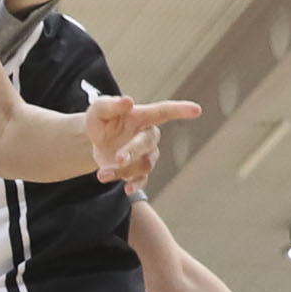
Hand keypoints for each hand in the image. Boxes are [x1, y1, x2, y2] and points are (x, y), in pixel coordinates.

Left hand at [81, 91, 200, 185]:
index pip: (164, 111)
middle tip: (118, 158)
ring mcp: (145, 154)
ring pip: (143, 165)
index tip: (197, 110)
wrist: (93, 141)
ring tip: (102, 175)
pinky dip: (135, 185)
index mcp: (142, 116)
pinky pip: (142, 179)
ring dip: (122, 171)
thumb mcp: (99, 109)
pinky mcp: (137, 170)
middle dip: (132, 151)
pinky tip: (127, 190)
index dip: (180, 110)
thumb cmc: (101, 119)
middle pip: (147, 143)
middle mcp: (147, 135)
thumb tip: (128, 101)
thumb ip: (111, 105)